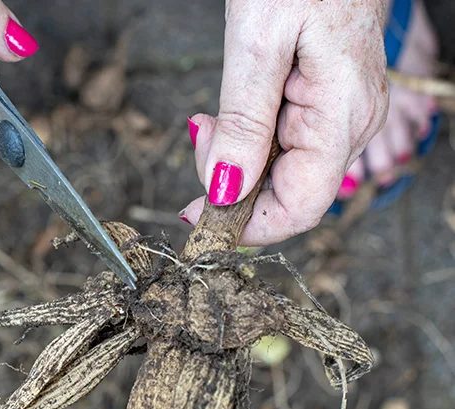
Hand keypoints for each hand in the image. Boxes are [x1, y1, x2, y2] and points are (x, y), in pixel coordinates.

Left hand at [182, 0, 388, 245]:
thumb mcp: (257, 44)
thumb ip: (243, 124)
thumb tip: (224, 192)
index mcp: (341, 117)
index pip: (300, 208)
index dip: (246, 226)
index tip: (195, 216)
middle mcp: (350, 125)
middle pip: (286, 194)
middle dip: (232, 182)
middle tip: (201, 133)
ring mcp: (342, 116)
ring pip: (281, 172)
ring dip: (236, 159)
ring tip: (211, 118)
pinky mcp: (326, 104)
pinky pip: (283, 145)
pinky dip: (247, 140)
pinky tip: (229, 113)